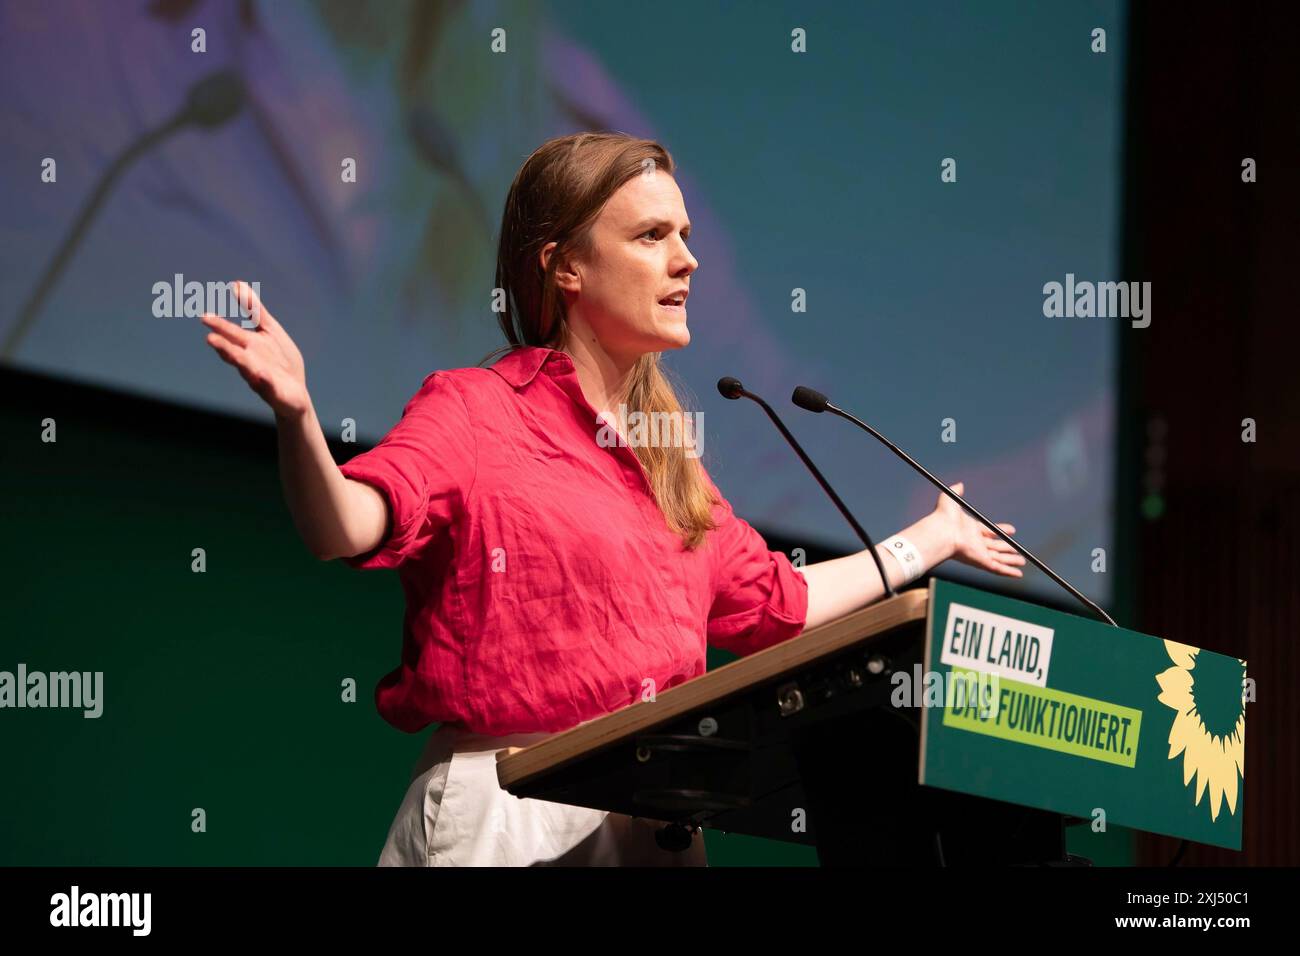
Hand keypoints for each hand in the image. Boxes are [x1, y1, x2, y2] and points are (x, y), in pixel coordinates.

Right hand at [201, 281, 309, 419]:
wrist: (295, 393)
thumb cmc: (279, 360)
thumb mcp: (269, 329)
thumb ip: (253, 309)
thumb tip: (237, 283)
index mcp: (248, 345)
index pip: (231, 333)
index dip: (220, 326)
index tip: (205, 317)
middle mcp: (250, 360)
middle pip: (234, 351)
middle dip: (222, 345)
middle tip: (210, 337)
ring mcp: (260, 376)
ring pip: (245, 368)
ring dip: (237, 361)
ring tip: (227, 353)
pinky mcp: (273, 390)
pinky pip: (267, 385)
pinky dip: (264, 380)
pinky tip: (261, 374)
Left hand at [933, 481, 1024, 577]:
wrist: (940, 532)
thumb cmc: (943, 517)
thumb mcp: (950, 499)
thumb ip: (956, 491)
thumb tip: (959, 484)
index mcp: (970, 530)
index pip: (989, 531)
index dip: (1001, 531)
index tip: (1012, 530)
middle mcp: (975, 542)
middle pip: (995, 546)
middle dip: (1007, 549)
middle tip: (1018, 550)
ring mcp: (978, 553)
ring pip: (998, 558)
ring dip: (1011, 560)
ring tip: (1022, 562)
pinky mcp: (981, 562)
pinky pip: (998, 568)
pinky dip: (1008, 571)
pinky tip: (1018, 574)